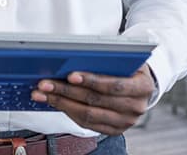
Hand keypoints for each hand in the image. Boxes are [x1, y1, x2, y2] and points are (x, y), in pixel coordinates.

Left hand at [31, 65, 154, 135]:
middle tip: (46, 84)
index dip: (91, 80)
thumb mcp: (125, 57)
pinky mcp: (114, 130)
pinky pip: (87, 124)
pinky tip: (55, 102)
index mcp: (142, 86)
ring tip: (43, 94)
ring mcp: (125, 121)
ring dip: (62, 104)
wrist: (141, 84)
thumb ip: (108, 57)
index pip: (113, 85)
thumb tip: (75, 56)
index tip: (70, 75)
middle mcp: (136, 107)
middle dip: (67, 92)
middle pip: (96, 101)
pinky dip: (69, 112)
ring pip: (88, 115)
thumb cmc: (129, 65)